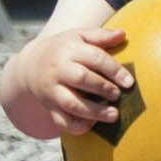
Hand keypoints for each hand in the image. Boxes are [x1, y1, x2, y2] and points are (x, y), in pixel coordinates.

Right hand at [2, 15, 128, 140]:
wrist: (31, 65)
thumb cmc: (63, 49)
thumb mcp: (78, 36)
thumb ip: (100, 36)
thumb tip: (123, 34)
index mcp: (68, 50)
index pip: (94, 58)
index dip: (113, 70)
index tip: (129, 82)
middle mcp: (58, 70)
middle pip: (81, 79)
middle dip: (102, 88)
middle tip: (118, 95)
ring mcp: (52, 90)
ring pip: (71, 103)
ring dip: (94, 111)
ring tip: (114, 115)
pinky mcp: (50, 107)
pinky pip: (62, 121)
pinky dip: (78, 126)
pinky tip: (93, 123)